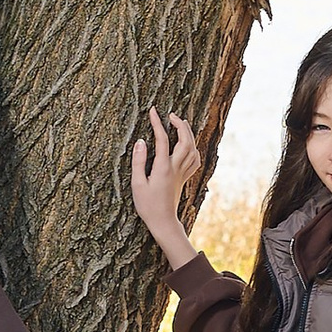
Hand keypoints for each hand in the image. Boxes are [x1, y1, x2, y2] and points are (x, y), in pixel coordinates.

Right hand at [129, 105, 203, 255]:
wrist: (163, 221)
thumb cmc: (147, 205)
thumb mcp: (137, 183)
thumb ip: (138, 161)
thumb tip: (140, 141)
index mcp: (163, 168)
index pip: (162, 139)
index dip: (157, 123)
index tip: (153, 111)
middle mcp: (176, 168)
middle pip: (185, 141)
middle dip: (180, 125)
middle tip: (171, 115)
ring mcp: (182, 173)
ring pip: (193, 148)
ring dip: (188, 134)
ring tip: (180, 124)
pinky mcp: (184, 178)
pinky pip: (195, 160)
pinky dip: (193, 148)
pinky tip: (188, 144)